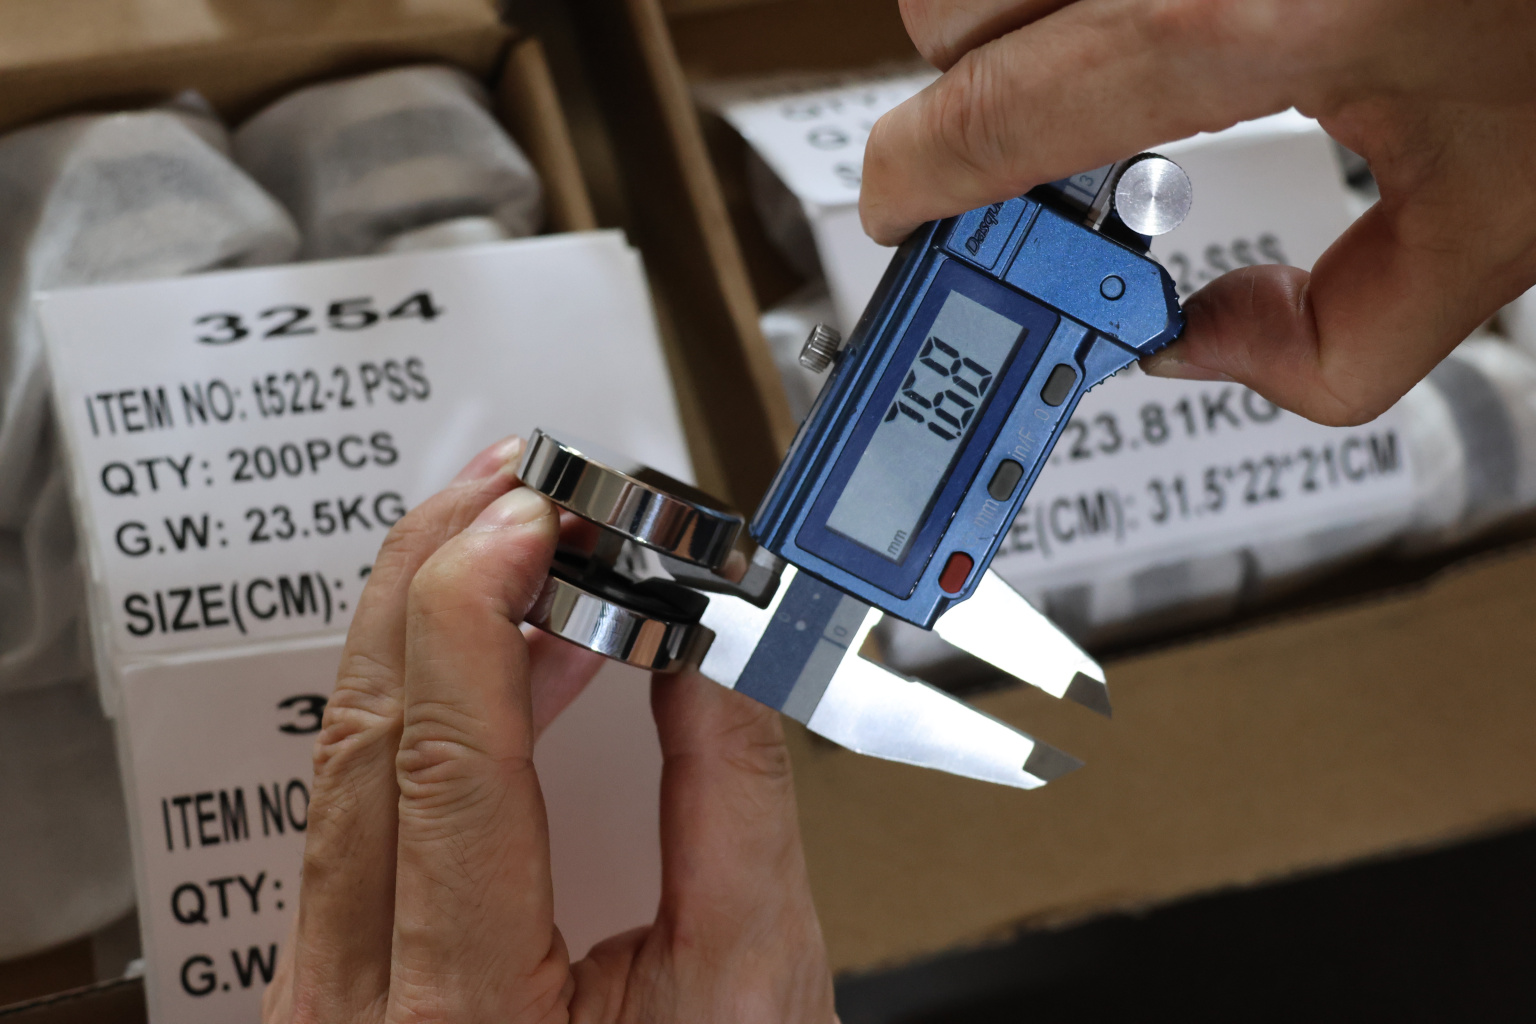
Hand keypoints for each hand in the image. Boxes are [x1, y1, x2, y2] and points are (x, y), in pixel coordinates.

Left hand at [261, 435, 835, 1023]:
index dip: (481, 606)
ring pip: (340, 754)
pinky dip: (421, 698)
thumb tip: (710, 640)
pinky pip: (358, 799)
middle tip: (517, 488)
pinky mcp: (334, 969)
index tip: (540, 518)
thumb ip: (731, 793)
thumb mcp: (752, 980)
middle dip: (435, 574)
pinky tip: (489, 651)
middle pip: (361, 729)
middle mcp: (354, 1004)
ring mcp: (322, 989)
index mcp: (462, 1013)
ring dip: (422, 621)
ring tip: (507, 539)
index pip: (443, 755)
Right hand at [861, 0, 1535, 424]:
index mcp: (1245, 16)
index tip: (903, 213)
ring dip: (1016, 9)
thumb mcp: (1507, 216)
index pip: (986, 112)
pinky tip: (1159, 4)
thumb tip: (1198, 344)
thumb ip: (1337, 344)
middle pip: (943, 5)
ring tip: (1120, 51)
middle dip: (969, 89)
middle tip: (1049, 145)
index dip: (913, 181)